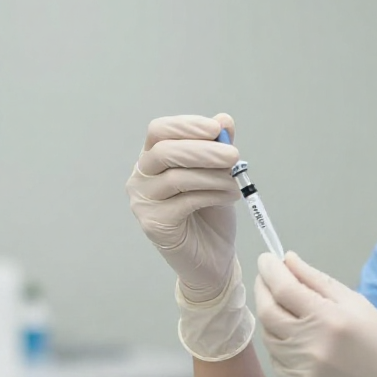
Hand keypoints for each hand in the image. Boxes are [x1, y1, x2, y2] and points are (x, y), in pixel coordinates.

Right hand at [127, 114, 240, 301]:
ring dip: (214, 177)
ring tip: (235, 183)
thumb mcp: (219, 174)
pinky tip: (229, 196)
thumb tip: (224, 120)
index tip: (216, 128)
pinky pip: (185, 201)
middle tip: (234, 156)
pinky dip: (212, 194)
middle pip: (164, 151)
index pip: (159, 131)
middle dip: (203, 150)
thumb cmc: (212, 211)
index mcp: (153, 158)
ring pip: (177, 177)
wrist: (213, 256)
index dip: (187, 126)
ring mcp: (143, 202)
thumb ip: (218, 147)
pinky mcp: (154, 224)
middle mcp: (141, 178)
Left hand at [254, 252, 376, 376]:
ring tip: (285, 310)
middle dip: (262, 290)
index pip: (284, 288)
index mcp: (329, 319)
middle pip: (267, 312)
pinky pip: (278, 363)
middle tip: (266, 279)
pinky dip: (281, 347)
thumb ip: (319, 281)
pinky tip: (298, 341)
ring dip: (271, 319)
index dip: (269, 270)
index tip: (266, 259)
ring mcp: (303, 373)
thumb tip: (288, 260)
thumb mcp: (357, 304)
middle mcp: (311, 347)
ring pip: (269, 338)